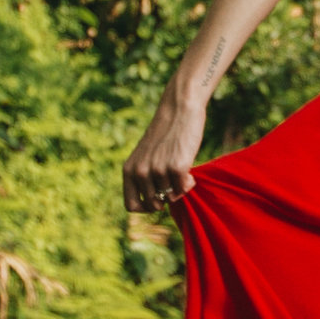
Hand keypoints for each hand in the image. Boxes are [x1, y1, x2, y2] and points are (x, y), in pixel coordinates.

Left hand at [123, 86, 205, 215]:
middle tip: (173, 184)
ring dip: (179, 189)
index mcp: (129, 169)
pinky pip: (183, 189)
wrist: (179, 110)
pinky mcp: (176, 168)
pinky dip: (188, 184)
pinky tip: (190, 173)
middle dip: (166, 198)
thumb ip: (144, 177)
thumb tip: (156, 204)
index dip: (145, 208)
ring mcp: (158, 171)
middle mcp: (140, 172)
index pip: (131, 205)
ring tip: (183, 173)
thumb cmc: (165, 134)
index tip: (158, 201)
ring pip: (170, 197)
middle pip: (154, 204)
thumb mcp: (146, 156)